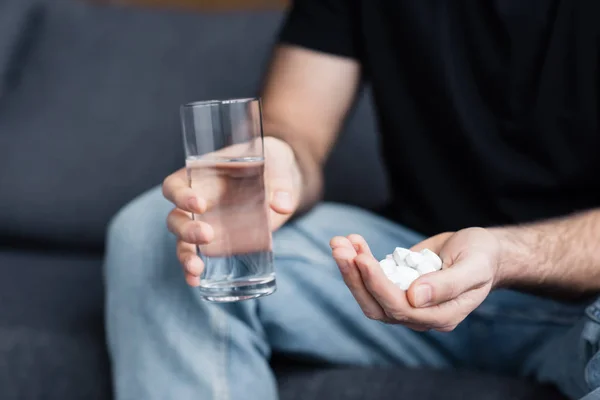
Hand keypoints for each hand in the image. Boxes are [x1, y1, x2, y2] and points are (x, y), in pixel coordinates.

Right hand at [163, 136, 301, 285]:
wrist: (282, 181)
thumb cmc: (272, 165)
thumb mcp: (278, 166)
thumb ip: (281, 183)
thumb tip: (283, 205)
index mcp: (200, 176)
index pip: (175, 186)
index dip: (180, 195)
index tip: (200, 204)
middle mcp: (196, 202)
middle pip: (175, 218)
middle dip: (186, 229)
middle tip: (207, 235)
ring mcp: (205, 224)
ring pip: (183, 241)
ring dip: (186, 255)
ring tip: (196, 269)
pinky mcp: (218, 242)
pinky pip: (199, 257)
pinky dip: (194, 271)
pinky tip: (196, 282)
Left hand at [330, 228, 501, 330]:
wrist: (481, 252)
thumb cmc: (482, 258)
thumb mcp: (474, 267)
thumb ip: (448, 284)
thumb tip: (415, 297)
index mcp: (440, 316)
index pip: (399, 307)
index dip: (377, 284)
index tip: (361, 258)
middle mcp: (418, 315)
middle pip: (376, 305)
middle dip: (354, 276)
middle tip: (340, 247)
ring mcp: (405, 302)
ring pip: (367, 294)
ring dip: (349, 269)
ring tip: (339, 242)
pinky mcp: (395, 287)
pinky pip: (370, 280)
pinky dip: (357, 261)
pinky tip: (351, 241)